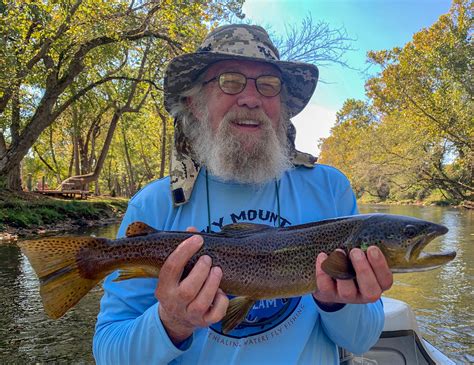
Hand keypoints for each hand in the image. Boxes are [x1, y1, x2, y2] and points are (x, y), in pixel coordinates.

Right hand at [155, 227, 228, 344]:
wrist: (175, 319)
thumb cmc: (178, 285)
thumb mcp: (175, 272)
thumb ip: (183, 251)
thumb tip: (192, 229)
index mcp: (164, 288)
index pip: (171, 268)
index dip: (184, 251)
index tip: (197, 238)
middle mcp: (175, 303)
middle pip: (187, 290)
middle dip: (201, 271)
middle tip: (208, 258)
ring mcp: (190, 315)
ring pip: (202, 302)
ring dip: (213, 283)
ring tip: (217, 270)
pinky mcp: (204, 322)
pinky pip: (215, 314)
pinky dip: (221, 301)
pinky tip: (220, 291)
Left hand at [313, 246, 392, 305]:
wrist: (331, 282)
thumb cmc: (352, 264)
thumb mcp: (363, 258)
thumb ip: (366, 252)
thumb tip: (365, 235)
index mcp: (378, 284)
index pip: (385, 279)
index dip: (380, 265)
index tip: (372, 248)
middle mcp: (364, 294)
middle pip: (370, 290)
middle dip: (363, 270)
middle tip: (355, 252)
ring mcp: (346, 297)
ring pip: (347, 291)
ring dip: (342, 269)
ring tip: (338, 252)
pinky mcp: (329, 295)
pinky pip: (326, 286)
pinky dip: (323, 271)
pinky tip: (323, 256)